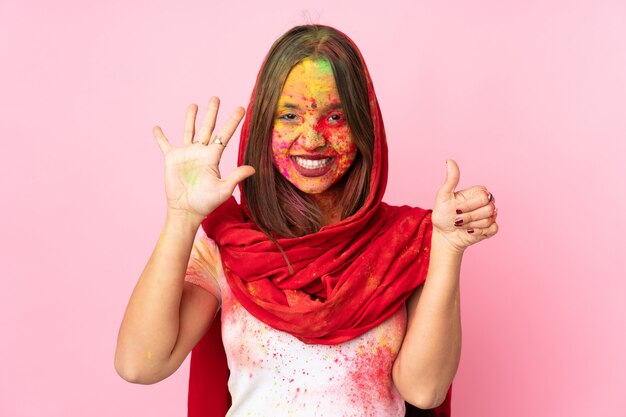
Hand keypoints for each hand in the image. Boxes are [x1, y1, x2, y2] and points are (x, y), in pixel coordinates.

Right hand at [152, 97, 254, 223]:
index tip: (241, 108)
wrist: (187, 211)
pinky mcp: (171, 159)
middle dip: (212, 113)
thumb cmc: (206, 202)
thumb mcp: (224, 189)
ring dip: (191, 118)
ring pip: (189, 131)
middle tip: (216, 98)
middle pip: (208, 128)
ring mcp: (186, 154)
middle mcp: (201, 152)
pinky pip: (164, 145)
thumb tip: (253, 168)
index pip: (225, 135)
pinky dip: (160, 137)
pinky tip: (156, 128)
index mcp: (214, 157)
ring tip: (194, 104)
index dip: (233, 122)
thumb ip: (236, 176)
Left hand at [431, 159, 498, 253]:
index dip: (469, 206)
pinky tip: (469, 231)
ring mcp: (490, 215)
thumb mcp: (443, 196)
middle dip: (470, 216)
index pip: (483, 197)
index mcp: (477, 193)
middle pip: (489, 209)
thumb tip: (449, 160)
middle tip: (458, 220)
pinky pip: (493, 229)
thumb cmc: (443, 215)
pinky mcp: (491, 228)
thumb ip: (451, 179)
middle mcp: (486, 202)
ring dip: (471, 225)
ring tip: (462, 225)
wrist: (444, 235)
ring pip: (489, 220)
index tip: (456, 210)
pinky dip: (479, 232)